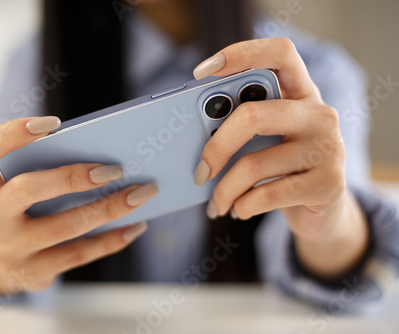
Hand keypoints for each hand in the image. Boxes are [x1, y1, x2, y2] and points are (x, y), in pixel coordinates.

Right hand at [0, 116, 156, 292]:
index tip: (53, 124)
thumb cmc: (30, 212)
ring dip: (109, 208)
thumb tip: (108, 155)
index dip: (10, 133)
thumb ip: (51, 169)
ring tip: (142, 193)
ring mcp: (9, 249)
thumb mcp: (27, 189)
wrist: (13, 264)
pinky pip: (79, 255)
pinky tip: (136, 226)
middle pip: (25, 189)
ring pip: (62, 226)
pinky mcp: (32, 273)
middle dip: (73, 176)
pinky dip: (112, 239)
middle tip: (115, 170)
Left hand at [193, 38, 367, 277]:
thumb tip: (189, 135)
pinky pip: (268, 194)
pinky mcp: (328, 184)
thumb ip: (241, 127)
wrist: (321, 212)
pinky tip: (239, 210)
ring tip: (216, 203)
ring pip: (254, 165)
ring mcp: (328, 148)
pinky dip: (243, 206)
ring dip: (224, 191)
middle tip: (199, 173)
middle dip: (215, 148)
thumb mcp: (265, 142)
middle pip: (252, 115)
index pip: (280, 53)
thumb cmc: (281, 169)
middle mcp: (319, 114)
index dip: (242, 53)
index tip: (200, 73)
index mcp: (300, 93)